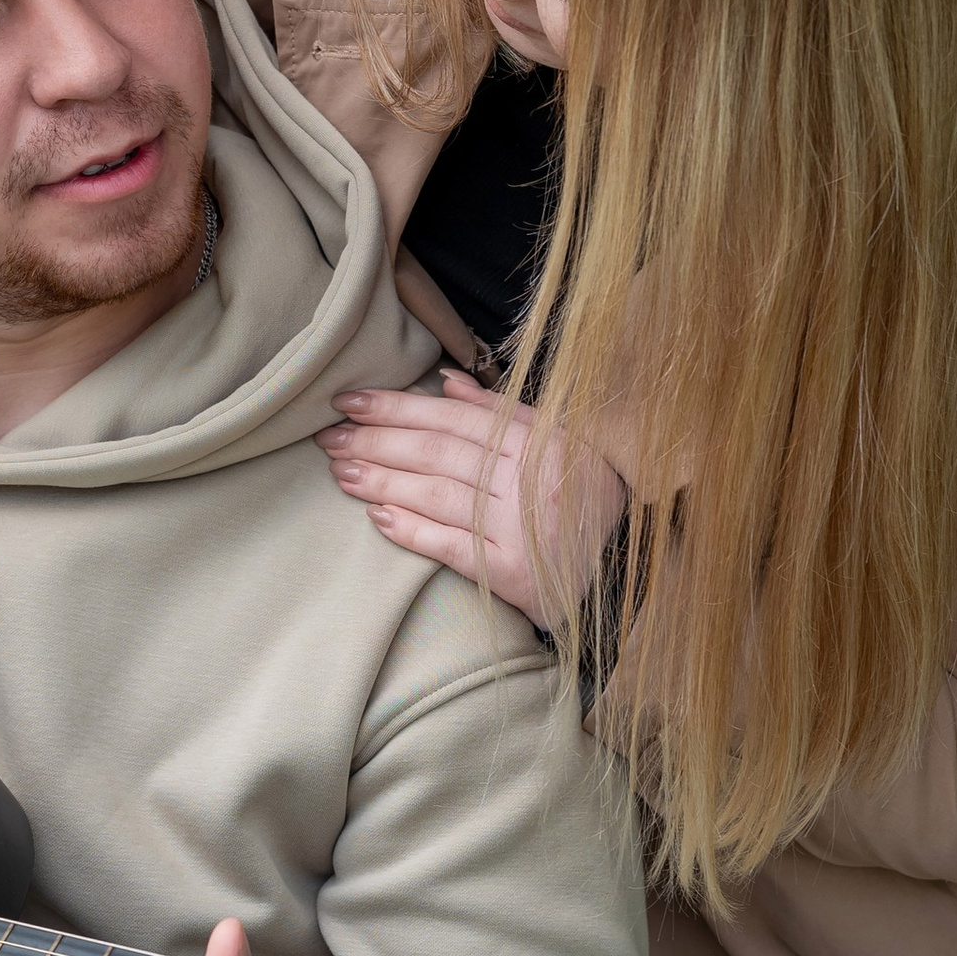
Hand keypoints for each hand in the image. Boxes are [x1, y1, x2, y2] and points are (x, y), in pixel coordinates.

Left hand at [317, 372, 623, 630]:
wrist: (626, 570)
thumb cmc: (585, 498)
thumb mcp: (557, 443)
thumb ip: (501, 413)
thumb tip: (446, 380)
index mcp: (538, 441)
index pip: (453, 417)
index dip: (397, 406)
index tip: (351, 401)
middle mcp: (529, 480)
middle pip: (437, 453)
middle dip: (376, 442)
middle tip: (329, 437)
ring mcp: (521, 528)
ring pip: (438, 495)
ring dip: (382, 482)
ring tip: (341, 472)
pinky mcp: (514, 575)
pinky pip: (451, 547)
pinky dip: (412, 531)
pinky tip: (377, 518)